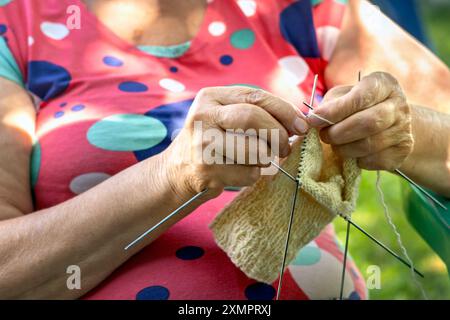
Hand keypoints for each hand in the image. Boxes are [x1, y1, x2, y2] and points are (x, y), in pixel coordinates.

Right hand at [163, 86, 308, 198]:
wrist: (178, 170)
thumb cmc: (213, 141)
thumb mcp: (226, 117)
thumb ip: (258, 113)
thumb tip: (300, 123)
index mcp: (211, 97)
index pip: (255, 96)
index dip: (284, 110)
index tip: (301, 125)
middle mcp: (203, 116)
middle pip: (252, 117)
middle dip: (278, 134)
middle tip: (285, 147)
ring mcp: (201, 143)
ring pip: (254, 149)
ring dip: (267, 158)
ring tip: (260, 160)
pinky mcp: (205, 170)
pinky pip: (248, 173)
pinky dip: (254, 175)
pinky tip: (242, 172)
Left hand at [307, 72, 413, 170]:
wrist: (389, 124)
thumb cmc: (358, 106)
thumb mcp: (343, 96)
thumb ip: (329, 104)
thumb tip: (313, 119)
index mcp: (384, 84)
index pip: (361, 97)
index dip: (335, 111)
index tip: (313, 120)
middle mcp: (399, 105)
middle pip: (367, 123)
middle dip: (338, 133)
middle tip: (323, 136)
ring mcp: (404, 129)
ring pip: (369, 145)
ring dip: (344, 148)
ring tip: (335, 144)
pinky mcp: (402, 151)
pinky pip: (374, 160)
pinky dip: (356, 159)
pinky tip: (352, 152)